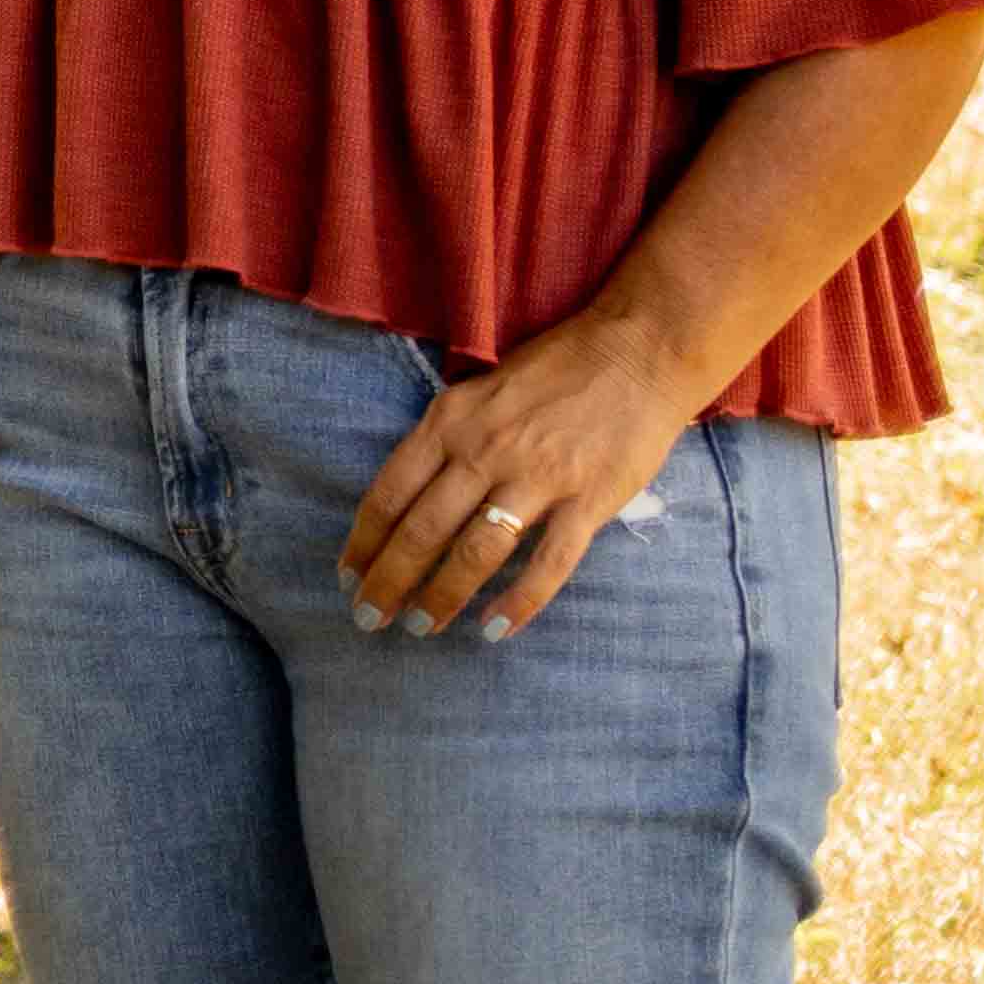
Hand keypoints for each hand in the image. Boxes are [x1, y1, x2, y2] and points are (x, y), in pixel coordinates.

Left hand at [341, 310, 709, 638]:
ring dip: (442, 596)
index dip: (364, 541)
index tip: (346, 575)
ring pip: (476, 552)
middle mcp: (483, 451)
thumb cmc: (554, 369)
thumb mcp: (478, 391)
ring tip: (421, 628)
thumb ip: (447, 438)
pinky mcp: (588, 502)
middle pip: (422, 530)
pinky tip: (494, 630)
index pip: (390, 492)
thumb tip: (412, 493)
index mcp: (448, 421)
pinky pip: (548, 564)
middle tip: (369, 617)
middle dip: (389, 580)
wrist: (636, 353)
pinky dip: (520, 602)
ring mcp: (537, 478)